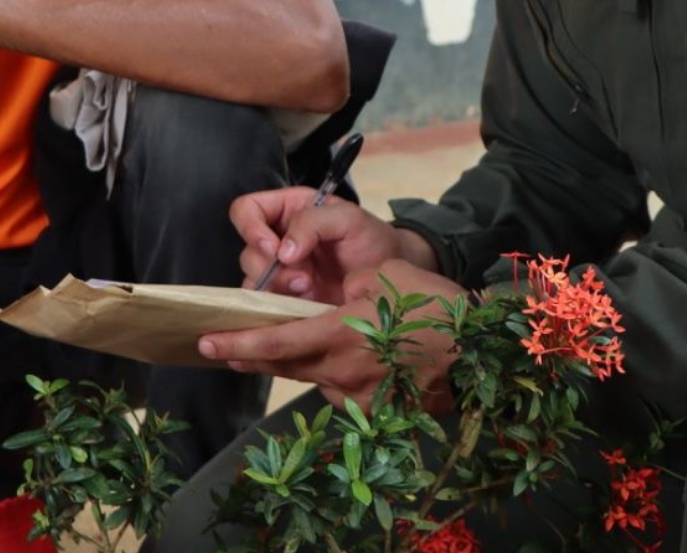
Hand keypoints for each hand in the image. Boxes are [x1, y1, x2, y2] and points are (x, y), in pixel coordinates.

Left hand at [199, 259, 464, 412]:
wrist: (480, 351)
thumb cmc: (435, 304)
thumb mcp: (385, 276)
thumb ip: (346, 287)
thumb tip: (330, 298)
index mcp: (339, 333)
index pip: (274, 342)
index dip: (237, 344)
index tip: (206, 344)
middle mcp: (342, 371)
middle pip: (286, 364)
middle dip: (255, 355)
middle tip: (229, 348)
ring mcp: (360, 396)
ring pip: (316, 378)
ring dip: (306, 363)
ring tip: (316, 345)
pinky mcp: (377, 412)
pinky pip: (344, 394)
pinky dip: (339, 378)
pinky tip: (357, 363)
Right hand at [232, 189, 432, 303]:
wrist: (390, 281)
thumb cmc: (372, 241)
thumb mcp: (350, 219)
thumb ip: (314, 222)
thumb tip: (282, 250)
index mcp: (288, 210)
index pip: (246, 210)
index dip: (250, 228)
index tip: (273, 248)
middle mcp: (277, 240)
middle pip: (247, 251)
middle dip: (270, 268)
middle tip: (303, 278)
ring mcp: (280, 273)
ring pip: (252, 281)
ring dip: (275, 290)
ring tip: (307, 291)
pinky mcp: (285, 301)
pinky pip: (264, 307)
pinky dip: (276, 309)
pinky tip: (300, 308)